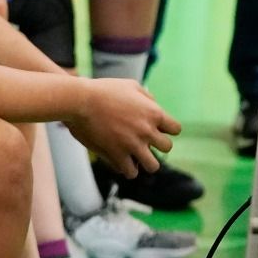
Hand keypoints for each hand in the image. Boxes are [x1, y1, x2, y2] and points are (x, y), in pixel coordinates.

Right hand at [67, 78, 181, 176]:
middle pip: (167, 148)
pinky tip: (121, 161)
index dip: (166, 130)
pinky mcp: (117, 155)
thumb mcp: (131, 85)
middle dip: (157, 146)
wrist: (81, 101)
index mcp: (154, 112)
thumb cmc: (104, 90)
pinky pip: (131, 172)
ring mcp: (133, 144)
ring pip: (153, 166)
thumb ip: (147, 97)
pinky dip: (127, 169)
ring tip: (135, 157)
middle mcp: (147, 130)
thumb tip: (154, 105)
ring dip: (145, 162)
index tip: (156, 129)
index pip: (175, 129)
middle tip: (144, 142)